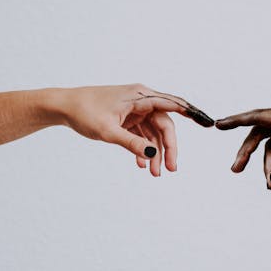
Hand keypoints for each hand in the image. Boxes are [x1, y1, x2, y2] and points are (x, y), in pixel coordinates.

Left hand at [55, 84, 213, 175]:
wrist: (63, 107)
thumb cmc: (84, 113)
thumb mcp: (108, 132)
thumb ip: (132, 144)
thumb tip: (154, 155)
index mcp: (140, 96)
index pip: (173, 105)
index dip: (192, 114)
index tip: (207, 124)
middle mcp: (141, 100)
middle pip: (164, 125)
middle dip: (169, 148)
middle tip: (171, 169)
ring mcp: (135, 110)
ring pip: (153, 133)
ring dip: (155, 153)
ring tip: (155, 174)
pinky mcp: (127, 118)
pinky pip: (142, 135)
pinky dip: (143, 150)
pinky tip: (142, 165)